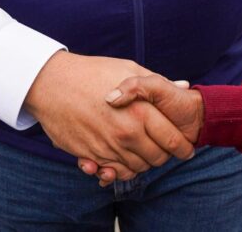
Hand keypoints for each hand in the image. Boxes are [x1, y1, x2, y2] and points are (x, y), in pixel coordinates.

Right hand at [24, 51, 194, 182]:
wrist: (53, 84)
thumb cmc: (93, 73)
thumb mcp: (130, 69)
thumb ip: (158, 83)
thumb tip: (184, 87)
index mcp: (140, 111)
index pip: (171, 139)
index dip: (183, 147)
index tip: (187, 148)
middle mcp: (126, 133)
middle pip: (156, 158)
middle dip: (164, 157)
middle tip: (166, 150)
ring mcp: (108, 147)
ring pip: (136, 168)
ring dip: (144, 163)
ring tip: (146, 151)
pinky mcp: (91, 156)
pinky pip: (114, 172)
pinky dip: (122, 169)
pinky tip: (124, 157)